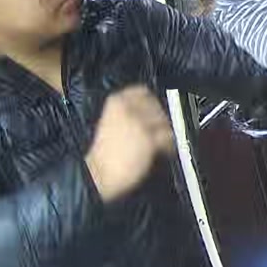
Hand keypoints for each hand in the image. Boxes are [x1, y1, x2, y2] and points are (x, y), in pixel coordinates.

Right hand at [85, 86, 175, 201]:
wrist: (97, 175)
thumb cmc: (103, 154)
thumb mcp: (110, 124)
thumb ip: (127, 114)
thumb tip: (147, 113)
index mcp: (115, 102)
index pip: (141, 91)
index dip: (150, 101)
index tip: (154, 109)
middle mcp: (128, 108)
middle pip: (156, 105)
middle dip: (159, 117)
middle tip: (159, 129)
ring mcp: (140, 123)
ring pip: (164, 120)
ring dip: (165, 131)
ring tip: (162, 141)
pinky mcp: (149, 138)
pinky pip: (168, 136)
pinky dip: (169, 144)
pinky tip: (165, 150)